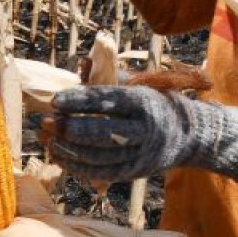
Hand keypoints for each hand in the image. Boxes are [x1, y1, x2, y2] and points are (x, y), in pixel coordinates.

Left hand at [44, 85, 195, 182]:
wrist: (190, 137)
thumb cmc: (156, 104)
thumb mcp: (140, 85)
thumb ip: (111, 76)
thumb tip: (81, 64)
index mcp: (143, 103)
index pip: (108, 101)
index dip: (80, 101)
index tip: (56, 100)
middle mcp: (144, 130)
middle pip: (104, 132)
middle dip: (72, 129)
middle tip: (47, 122)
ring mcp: (140, 155)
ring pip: (100, 156)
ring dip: (70, 150)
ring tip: (48, 140)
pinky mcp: (134, 172)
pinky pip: (102, 173)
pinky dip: (78, 167)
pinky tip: (59, 157)